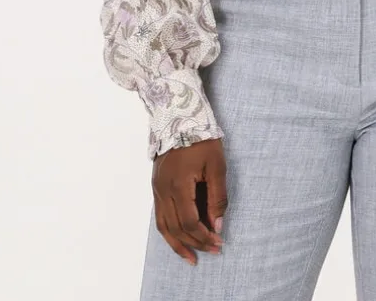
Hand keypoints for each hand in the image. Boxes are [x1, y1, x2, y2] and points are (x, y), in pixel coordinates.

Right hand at [151, 138, 227, 264]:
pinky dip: (169, 231)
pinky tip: (178, 238)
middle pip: (176, 228)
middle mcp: (163, 191)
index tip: (219, 243)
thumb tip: (217, 226)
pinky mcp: (156, 187)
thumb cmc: (202, 139)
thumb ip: (218, 198)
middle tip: (212, 251)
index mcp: (178, 185)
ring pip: (163, 226)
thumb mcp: (217, 166)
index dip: (204, 236)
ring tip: (191, 258)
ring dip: (177, 244)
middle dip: (195, 243)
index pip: (189, 222)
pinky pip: (159, 216)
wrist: (180, 117)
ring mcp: (157, 189)